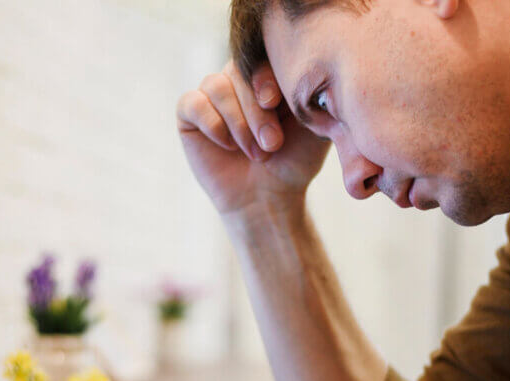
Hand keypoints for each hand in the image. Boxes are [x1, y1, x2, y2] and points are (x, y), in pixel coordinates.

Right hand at [176, 61, 329, 214]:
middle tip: (272, 143)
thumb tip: (320, 75)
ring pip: (216, 85)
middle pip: (238, 70)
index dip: (265, 75)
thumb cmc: (294, 161)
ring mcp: (212, 94)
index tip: (274, 102)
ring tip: (257, 152)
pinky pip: (192, 103)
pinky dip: (213, 125)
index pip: (262, 54)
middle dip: (256, 110)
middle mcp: (238, 77)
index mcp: (268, 73)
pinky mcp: (189, 113)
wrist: (268, 197)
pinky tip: (228, 146)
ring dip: (238, 122)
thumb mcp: (316, 127)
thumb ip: (317, 98)